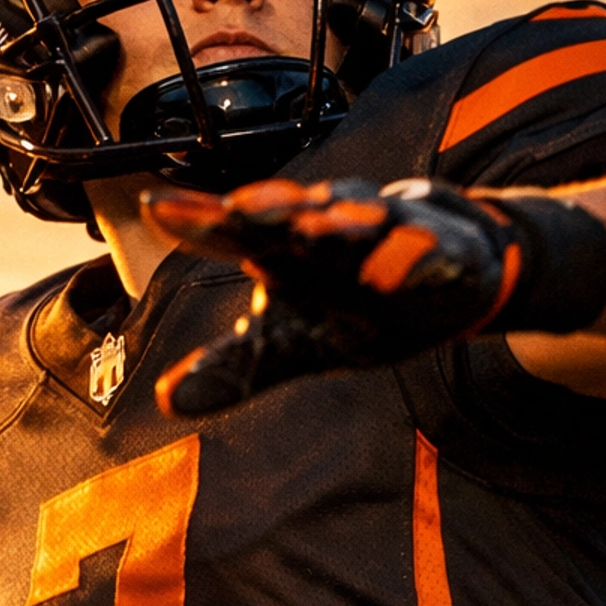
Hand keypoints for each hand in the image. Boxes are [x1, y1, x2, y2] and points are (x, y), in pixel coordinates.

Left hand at [147, 176, 517, 415]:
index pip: (232, 232)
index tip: (154, 208)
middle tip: (237, 209)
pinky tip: (393, 272)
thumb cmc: (354, 307)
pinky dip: (411, 256)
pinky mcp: (442, 246)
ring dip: (337, 221)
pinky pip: (427, 248)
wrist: (451, 280)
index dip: (196, 218)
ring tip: (312, 231)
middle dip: (269, 205)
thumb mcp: (292, 346)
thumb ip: (232, 368)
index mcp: (284, 250)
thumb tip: (164, 400)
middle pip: (294, 211)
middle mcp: (329, 228)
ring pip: (360, 217)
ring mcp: (388, 230)